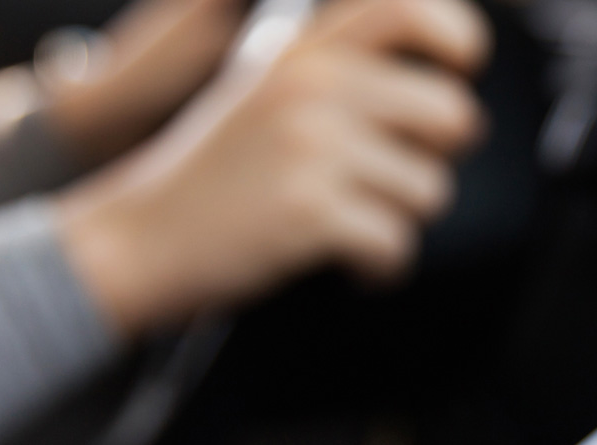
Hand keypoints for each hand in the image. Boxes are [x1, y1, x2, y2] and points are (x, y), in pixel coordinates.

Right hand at [56, 0, 491, 335]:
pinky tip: (346, 260)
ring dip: (399, 219)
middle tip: (390, 181)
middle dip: (433, 161)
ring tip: (347, 221)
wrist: (138, 239)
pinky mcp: (311, 212)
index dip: (458, 39)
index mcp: (304, 51)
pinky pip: (397, 245)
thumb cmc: (212, 175)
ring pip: (431, 190)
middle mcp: (312, 87)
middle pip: (452, 116)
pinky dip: (379, 266)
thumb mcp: (267, 91)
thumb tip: (442, 87)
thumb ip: (342, 73)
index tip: (458, 73)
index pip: (409, 7)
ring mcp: (312, 148)